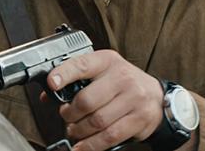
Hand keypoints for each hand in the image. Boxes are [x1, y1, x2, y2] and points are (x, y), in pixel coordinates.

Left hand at [47, 50, 163, 150]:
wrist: (156, 97)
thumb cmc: (123, 83)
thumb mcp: (102, 72)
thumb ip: (76, 80)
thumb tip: (48, 96)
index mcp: (107, 61)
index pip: (82, 65)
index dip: (64, 74)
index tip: (52, 83)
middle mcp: (121, 77)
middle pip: (86, 100)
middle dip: (69, 114)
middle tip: (66, 117)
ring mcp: (133, 98)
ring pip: (97, 121)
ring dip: (79, 131)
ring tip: (74, 131)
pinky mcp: (139, 119)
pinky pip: (109, 136)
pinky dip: (91, 145)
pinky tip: (82, 146)